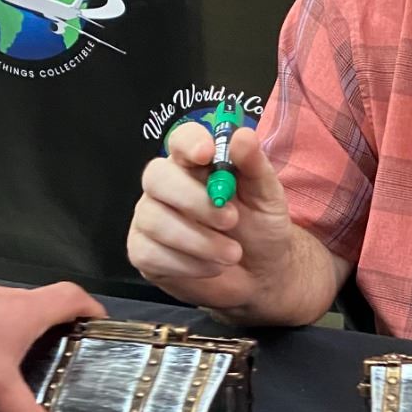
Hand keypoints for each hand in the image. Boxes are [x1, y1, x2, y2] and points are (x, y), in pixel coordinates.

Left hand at [0, 280, 104, 411]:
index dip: (92, 311)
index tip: (102, 331)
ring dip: (26, 337)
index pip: (74, 298)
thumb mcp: (1, 389)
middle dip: (60, 331)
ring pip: (15, 317)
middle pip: (46, 308)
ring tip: (30, 369)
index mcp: (31, 310)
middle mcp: (10, 300)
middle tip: (68, 360)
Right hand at [127, 123, 294, 312]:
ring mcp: (150, 218)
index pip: (180, 140)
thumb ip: (255, 167)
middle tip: (231, 220)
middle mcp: (166, 186)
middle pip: (157, 177)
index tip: (207, 154)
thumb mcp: (268, 196)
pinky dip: (187, 264)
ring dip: (198, 240)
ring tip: (232, 254)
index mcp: (195, 164)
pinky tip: (211, 268)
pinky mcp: (143, 252)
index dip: (189, 143)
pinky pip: (151, 254)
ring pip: (154, 219)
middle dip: (193, 199)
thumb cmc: (260, 228)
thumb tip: (243, 136)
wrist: (260, 275)